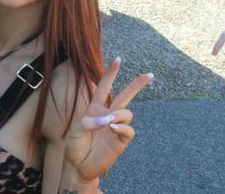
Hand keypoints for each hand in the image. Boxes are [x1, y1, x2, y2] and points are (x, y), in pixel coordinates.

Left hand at [64, 57, 152, 181]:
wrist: (79, 165)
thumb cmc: (75, 145)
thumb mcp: (76, 129)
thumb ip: (89, 121)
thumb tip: (108, 120)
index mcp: (95, 108)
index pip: (104, 87)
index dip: (110, 74)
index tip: (118, 60)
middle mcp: (107, 115)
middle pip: (125, 96)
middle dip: (137, 85)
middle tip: (149, 74)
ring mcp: (116, 127)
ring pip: (128, 113)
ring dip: (120, 114)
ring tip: (109, 122)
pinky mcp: (121, 140)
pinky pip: (129, 130)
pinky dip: (122, 127)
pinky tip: (113, 128)